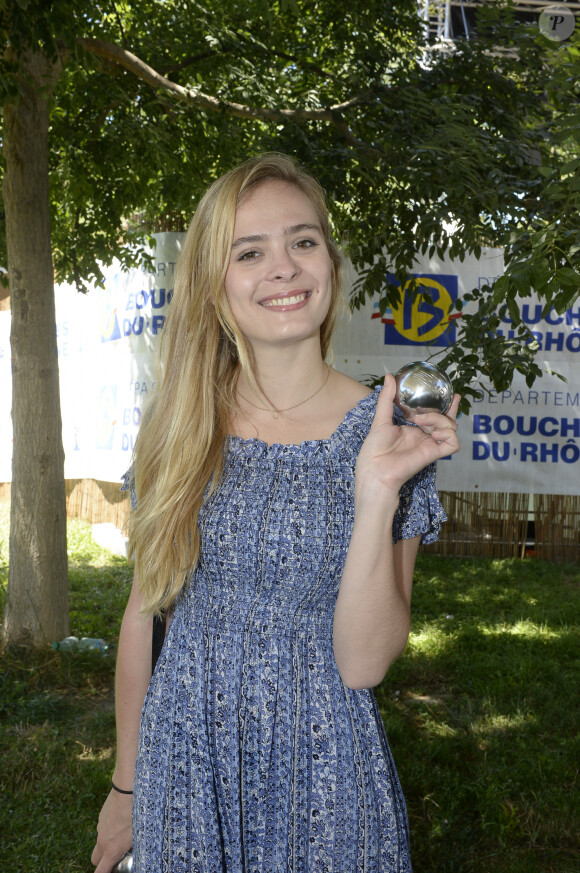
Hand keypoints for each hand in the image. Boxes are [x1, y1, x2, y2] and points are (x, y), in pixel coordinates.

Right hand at [91, 789, 132, 872]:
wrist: (128, 790)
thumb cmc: (137, 813)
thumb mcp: (139, 835)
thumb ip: (131, 848)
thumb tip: (132, 850)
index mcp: (112, 849)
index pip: (99, 872)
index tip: (110, 871)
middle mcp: (102, 840)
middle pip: (95, 859)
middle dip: (102, 860)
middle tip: (116, 855)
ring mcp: (100, 827)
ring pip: (100, 841)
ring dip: (106, 842)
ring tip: (123, 832)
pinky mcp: (101, 816)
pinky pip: (103, 827)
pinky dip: (109, 828)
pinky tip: (121, 818)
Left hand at [355, 374, 459, 502]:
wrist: (374, 469)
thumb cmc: (374, 449)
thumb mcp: (381, 419)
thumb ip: (387, 398)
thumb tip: (390, 376)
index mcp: (414, 429)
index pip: (435, 415)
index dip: (445, 405)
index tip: (450, 393)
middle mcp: (424, 436)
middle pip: (447, 420)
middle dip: (448, 410)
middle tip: (443, 401)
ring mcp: (430, 444)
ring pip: (451, 428)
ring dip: (440, 419)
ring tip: (421, 421)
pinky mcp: (434, 454)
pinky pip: (453, 443)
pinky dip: (448, 434)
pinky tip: (433, 433)